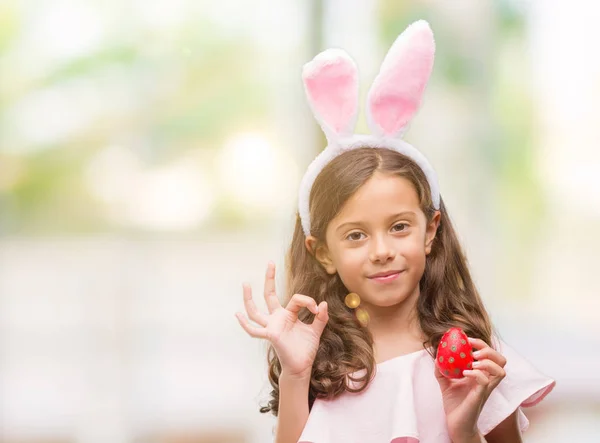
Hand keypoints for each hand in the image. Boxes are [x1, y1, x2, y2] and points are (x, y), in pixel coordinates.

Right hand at [235, 262, 328, 377]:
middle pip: (270, 295)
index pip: (296, 299)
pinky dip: (245, 324)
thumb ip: (321, 318)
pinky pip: (254, 330)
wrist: (301, 367)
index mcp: (288, 314)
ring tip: (246, 283)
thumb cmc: (305, 349)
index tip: (318, 310)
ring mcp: (271, 326)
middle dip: (269, 278)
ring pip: (256, 311)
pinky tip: (237, 315)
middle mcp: (277, 318)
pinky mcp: (270, 335)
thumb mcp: (316, 331)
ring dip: (249, 298)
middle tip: (270, 262)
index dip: (309, 302)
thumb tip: (323, 303)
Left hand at [434, 337, 506, 440]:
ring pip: (501, 371)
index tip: (467, 339)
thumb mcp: (446, 382)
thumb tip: (437, 356)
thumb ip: (442, 369)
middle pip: (501, 360)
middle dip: (488, 350)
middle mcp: (487, 380)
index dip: (481, 344)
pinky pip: (485, 381)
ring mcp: (485, 389)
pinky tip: (464, 373)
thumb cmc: (454, 403)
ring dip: (487, 362)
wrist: (455, 423)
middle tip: (473, 352)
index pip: (491, 355)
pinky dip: (476, 373)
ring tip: (472, 363)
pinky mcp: (480, 397)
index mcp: (482, 374)